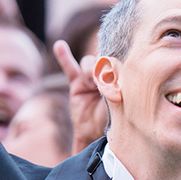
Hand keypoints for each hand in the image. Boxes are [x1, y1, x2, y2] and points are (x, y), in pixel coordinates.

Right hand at [53, 40, 107, 154]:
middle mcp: (106, 74)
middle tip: (104, 83)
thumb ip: (115, 88)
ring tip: (91, 84)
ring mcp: (91, 77)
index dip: (115, 66)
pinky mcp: (77, 81)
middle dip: (102, 68)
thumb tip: (108, 74)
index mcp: (121, 78)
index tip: (116, 78)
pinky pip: (70, 66)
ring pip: (88, 62)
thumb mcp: (118, 103)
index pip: (118, 62)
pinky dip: (64, 56)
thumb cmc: (114, 120)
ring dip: (89, 70)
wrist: (96, 133)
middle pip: (102, 59)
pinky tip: (59, 46)